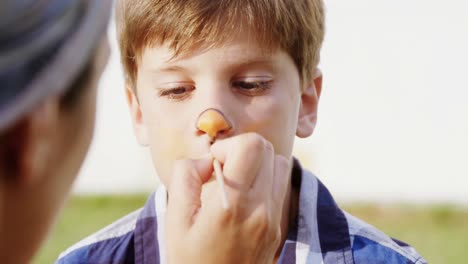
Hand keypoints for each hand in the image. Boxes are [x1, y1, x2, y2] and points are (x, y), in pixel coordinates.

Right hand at [166, 133, 290, 263]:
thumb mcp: (176, 220)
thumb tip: (207, 159)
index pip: (251, 146)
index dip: (227, 146)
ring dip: (256, 165)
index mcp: (234, 205)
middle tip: (222, 172)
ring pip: (280, 165)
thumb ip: (185, 177)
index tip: (212, 165)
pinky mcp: (278, 228)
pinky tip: (243, 197)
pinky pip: (279, 187)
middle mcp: (262, 210)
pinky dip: (264, 180)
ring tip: (234, 183)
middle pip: (268, 150)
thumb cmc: (189, 261)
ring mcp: (274, 220)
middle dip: (242, 151)